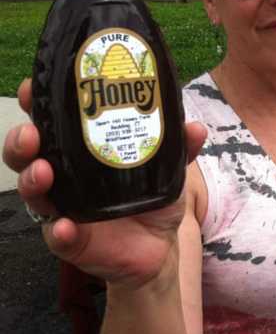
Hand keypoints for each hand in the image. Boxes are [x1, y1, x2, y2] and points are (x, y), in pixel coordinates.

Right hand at [2, 79, 206, 289]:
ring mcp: (64, 207)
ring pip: (34, 191)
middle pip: (29, 153)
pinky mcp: (71, 240)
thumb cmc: (153, 197)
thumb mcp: (169, 167)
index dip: (36, 104)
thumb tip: (195, 128)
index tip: (31, 88)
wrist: (159, 245)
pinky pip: (57, 236)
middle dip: (23, 139)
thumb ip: (180, 146)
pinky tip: (64, 226)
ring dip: (32, 179)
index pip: (51, 122)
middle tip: (32, 132)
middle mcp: (65, 175)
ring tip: (44, 171)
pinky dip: (58, 231)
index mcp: (82, 149)